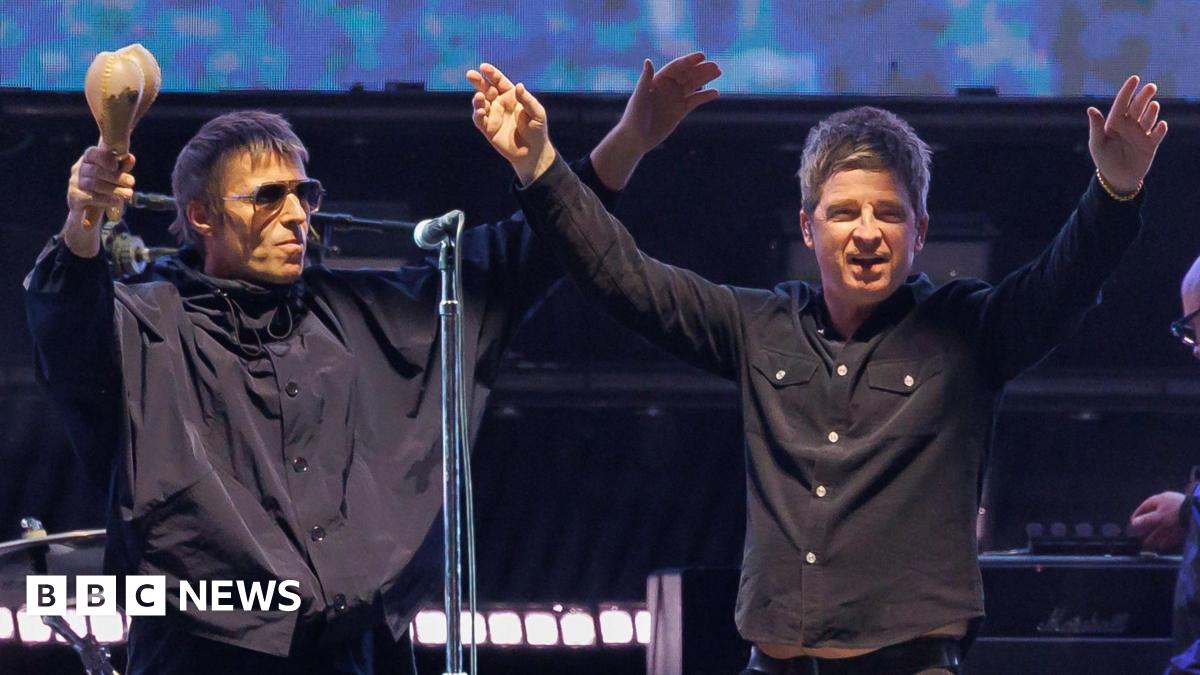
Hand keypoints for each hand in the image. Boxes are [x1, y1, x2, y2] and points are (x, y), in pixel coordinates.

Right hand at [63, 147, 135, 256]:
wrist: (88, 215)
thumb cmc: (105, 190)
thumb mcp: (115, 178)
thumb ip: (122, 168)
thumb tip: (131, 157)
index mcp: (87, 160)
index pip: (92, 153)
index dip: (104, 158)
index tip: (116, 166)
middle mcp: (78, 169)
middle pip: (96, 170)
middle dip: (116, 176)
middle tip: (132, 182)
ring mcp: (74, 183)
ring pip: (94, 184)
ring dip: (114, 189)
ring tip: (129, 194)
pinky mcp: (74, 197)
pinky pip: (91, 197)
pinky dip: (106, 199)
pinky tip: (116, 201)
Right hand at [467, 64, 554, 184]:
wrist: (533, 152)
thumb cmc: (537, 130)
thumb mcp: (537, 113)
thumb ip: (527, 100)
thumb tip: (518, 86)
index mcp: (511, 96)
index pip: (498, 81)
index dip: (491, 73)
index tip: (483, 67)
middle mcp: (499, 104)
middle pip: (485, 89)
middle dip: (478, 81)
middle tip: (470, 75)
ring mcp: (493, 116)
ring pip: (480, 103)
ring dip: (478, 99)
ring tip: (479, 97)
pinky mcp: (488, 129)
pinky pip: (479, 120)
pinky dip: (477, 115)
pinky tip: (480, 111)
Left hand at [615, 52, 720, 155]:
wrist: (636, 139)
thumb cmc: (633, 117)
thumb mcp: (639, 97)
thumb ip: (645, 79)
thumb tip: (648, 60)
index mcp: (658, 80)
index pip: (676, 67)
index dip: (689, 61)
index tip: (702, 56)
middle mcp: (668, 87)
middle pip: (687, 74)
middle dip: (700, 69)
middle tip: (715, 66)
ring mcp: (675, 98)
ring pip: (693, 85)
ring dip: (705, 78)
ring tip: (718, 72)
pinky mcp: (680, 111)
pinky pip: (695, 101)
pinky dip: (705, 96)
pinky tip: (715, 92)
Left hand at [1087, 75, 1167, 194]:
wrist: (1117, 179)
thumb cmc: (1104, 160)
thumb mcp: (1097, 144)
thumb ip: (1096, 127)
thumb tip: (1090, 109)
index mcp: (1115, 122)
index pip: (1122, 103)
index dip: (1128, 91)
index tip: (1135, 78)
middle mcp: (1130, 125)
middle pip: (1138, 107)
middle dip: (1144, 96)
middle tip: (1151, 87)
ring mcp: (1141, 133)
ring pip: (1149, 118)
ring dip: (1151, 111)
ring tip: (1153, 106)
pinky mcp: (1151, 144)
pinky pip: (1157, 134)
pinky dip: (1160, 129)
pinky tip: (1160, 125)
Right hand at [1130, 491, 1186, 550]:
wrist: (1197, 514)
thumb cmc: (1176, 512)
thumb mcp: (1158, 516)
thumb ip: (1146, 520)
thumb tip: (1134, 523)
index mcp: (1161, 500)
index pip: (1146, 506)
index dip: (1138, 514)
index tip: (1133, 522)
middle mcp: (1169, 506)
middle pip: (1155, 518)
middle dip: (1147, 529)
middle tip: (1140, 537)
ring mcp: (1178, 515)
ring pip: (1164, 527)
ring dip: (1156, 535)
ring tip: (1148, 544)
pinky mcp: (1186, 524)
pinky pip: (1173, 532)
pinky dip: (1167, 538)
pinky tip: (1161, 546)